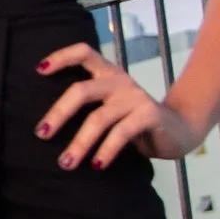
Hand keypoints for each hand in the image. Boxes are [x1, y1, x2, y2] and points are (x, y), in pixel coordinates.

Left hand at [34, 41, 202, 169]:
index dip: (62, 57)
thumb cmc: (135, 121)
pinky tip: (97, 165)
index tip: (39, 71)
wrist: (180, 131)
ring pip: (99, 118)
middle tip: (42, 134)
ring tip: (66, 163)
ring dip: (79, 143)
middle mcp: (120, 81)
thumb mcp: (110, 108)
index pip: (84, 53)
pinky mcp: (149, 115)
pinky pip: (121, 133)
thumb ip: (89, 107)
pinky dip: (106, 151)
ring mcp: (135, 96)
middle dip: (58, 113)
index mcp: (108, 73)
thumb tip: (47, 127)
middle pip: (82, 90)